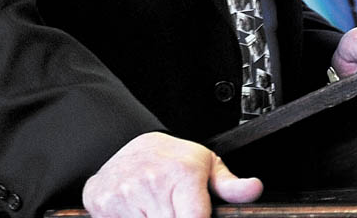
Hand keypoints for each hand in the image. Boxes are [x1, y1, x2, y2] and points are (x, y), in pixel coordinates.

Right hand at [82, 130, 262, 217]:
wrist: (125, 145)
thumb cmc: (170, 158)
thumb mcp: (204, 164)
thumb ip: (229, 185)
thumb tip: (254, 188)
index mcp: (182, 174)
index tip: (194, 216)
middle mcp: (152, 183)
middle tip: (174, 207)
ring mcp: (125, 195)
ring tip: (157, 208)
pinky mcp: (103, 205)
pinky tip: (138, 212)